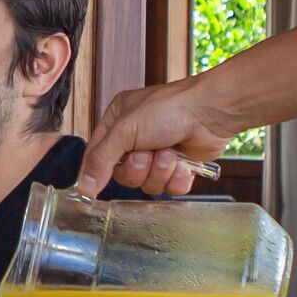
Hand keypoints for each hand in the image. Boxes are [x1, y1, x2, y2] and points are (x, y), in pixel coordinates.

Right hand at [81, 76, 242, 195]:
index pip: (97, 155)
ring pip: (147, 184)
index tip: (91, 189)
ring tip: (169, 153)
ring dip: (159, 172)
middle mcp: (137, 138)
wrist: (212, 112)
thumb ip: (101, 159)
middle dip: (137, 169)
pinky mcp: (178, 167)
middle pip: (123, 174)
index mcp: (119, 121)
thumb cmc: (171, 108)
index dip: (96, 172)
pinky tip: (182, 163)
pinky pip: (170, 188)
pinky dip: (177, 178)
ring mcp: (158, 153)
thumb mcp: (126, 129)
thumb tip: (84, 185)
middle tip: (146, 154)